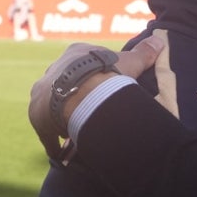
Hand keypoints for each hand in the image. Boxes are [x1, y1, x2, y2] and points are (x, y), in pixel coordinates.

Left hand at [28, 37, 164, 157]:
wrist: (86, 94)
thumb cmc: (108, 74)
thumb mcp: (130, 61)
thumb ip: (143, 53)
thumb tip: (159, 42)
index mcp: (75, 54)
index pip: (82, 64)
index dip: (92, 77)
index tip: (100, 89)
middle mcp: (53, 71)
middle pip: (64, 85)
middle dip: (75, 97)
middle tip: (89, 111)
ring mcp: (41, 94)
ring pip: (52, 107)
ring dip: (62, 118)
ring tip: (78, 131)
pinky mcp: (37, 116)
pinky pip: (46, 132)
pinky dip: (54, 142)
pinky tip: (64, 153)